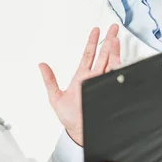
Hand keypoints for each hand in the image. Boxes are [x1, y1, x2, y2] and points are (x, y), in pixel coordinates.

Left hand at [39, 25, 120, 146]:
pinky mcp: (108, 91)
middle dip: (108, 40)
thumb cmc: (69, 118)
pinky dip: (118, 67)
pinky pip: (115, 77)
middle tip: (113, 28)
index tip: (95, 30)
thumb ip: (49, 80)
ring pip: (110, 63)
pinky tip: (119, 58)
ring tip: (116, 38)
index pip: (89, 55)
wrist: (79, 133)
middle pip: (103, 55)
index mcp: (82, 77)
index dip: (92, 42)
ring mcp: (102, 84)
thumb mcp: (55, 97)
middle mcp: (94, 78)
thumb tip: (41, 65)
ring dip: (114, 50)